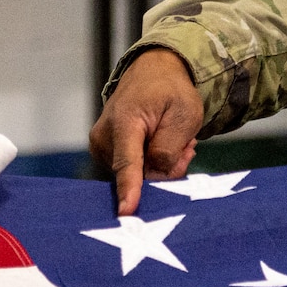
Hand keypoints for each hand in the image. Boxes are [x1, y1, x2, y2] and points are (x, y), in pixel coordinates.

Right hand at [89, 49, 204, 213]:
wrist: (152, 73)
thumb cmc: (170, 91)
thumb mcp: (184, 115)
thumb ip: (169, 148)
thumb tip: (152, 175)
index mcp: (124, 122)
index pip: (128, 163)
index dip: (129, 190)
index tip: (126, 212)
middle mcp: (104, 136)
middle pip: (139, 175)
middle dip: (167, 167)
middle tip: (186, 145)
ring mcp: (100, 146)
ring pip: (138, 175)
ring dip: (161, 164)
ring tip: (173, 138)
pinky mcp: (103, 153)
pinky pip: (132, 171)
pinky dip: (151, 163)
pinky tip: (161, 143)